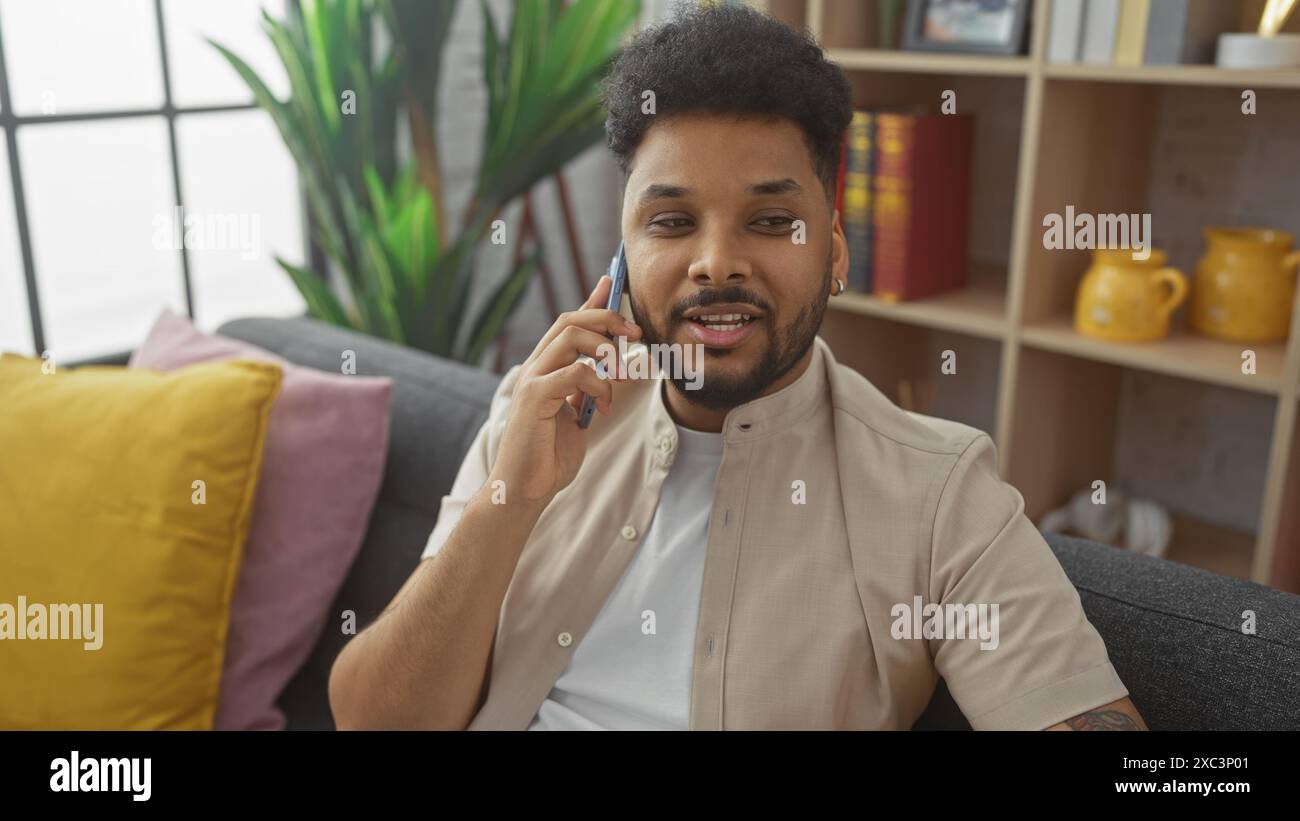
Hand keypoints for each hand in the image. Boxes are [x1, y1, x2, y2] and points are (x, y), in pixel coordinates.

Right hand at [487, 275, 640, 503]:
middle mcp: (534, 368)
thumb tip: (604, 371)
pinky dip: (597, 385)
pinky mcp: (534, 398)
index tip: (610, 280)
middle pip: (569, 321)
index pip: (567, 323)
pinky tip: (603, 409)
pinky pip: (574, 373)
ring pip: (570, 337)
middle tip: (635, 334)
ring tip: (622, 373)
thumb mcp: (574, 416)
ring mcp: (531, 381)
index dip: (590, 301)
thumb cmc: (548, 457)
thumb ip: (584, 391)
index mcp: (544, 369)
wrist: (525, 490)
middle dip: (606, 319)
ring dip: (604, 348)